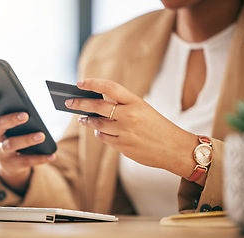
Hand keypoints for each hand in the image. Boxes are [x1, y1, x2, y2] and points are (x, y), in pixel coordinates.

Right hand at [0, 96, 55, 192]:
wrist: (9, 163)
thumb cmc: (10, 135)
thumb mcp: (9, 126)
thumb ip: (14, 114)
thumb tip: (30, 110)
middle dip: (11, 119)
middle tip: (26, 115)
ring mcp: (0, 151)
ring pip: (11, 144)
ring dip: (27, 139)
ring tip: (41, 135)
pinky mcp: (11, 164)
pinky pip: (26, 160)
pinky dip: (40, 158)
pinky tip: (51, 155)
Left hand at [65, 78, 196, 178]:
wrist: (175, 149)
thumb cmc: (158, 126)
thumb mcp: (143, 110)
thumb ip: (122, 107)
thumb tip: (95, 108)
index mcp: (136, 102)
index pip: (109, 87)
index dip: (92, 83)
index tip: (79, 82)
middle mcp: (129, 116)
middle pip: (97, 107)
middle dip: (79, 104)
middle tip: (68, 102)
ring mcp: (125, 133)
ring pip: (97, 125)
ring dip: (88, 121)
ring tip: (83, 119)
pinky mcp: (123, 147)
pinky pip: (104, 138)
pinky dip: (100, 133)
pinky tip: (100, 131)